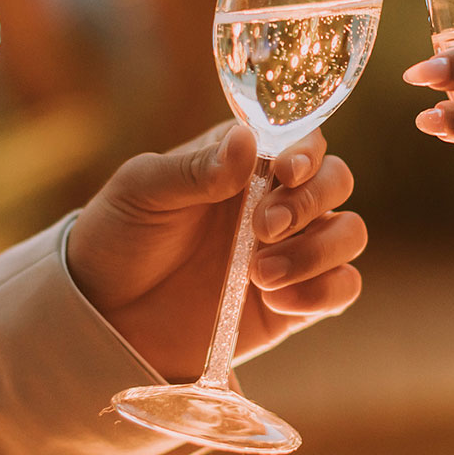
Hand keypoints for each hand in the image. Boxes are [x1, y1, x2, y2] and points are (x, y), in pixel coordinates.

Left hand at [65, 124, 365, 380]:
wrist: (104, 314)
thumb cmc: (120, 235)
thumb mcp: (143, 191)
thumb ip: (196, 168)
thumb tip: (246, 140)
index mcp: (246, 163)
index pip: (304, 141)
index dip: (306, 153)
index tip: (284, 172)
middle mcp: (278, 201)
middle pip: (337, 182)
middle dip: (311, 203)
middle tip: (262, 228)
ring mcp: (291, 252)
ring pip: (349, 234)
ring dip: (318, 251)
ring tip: (261, 275)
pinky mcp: (294, 302)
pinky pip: (342, 288)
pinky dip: (323, 291)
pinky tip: (277, 299)